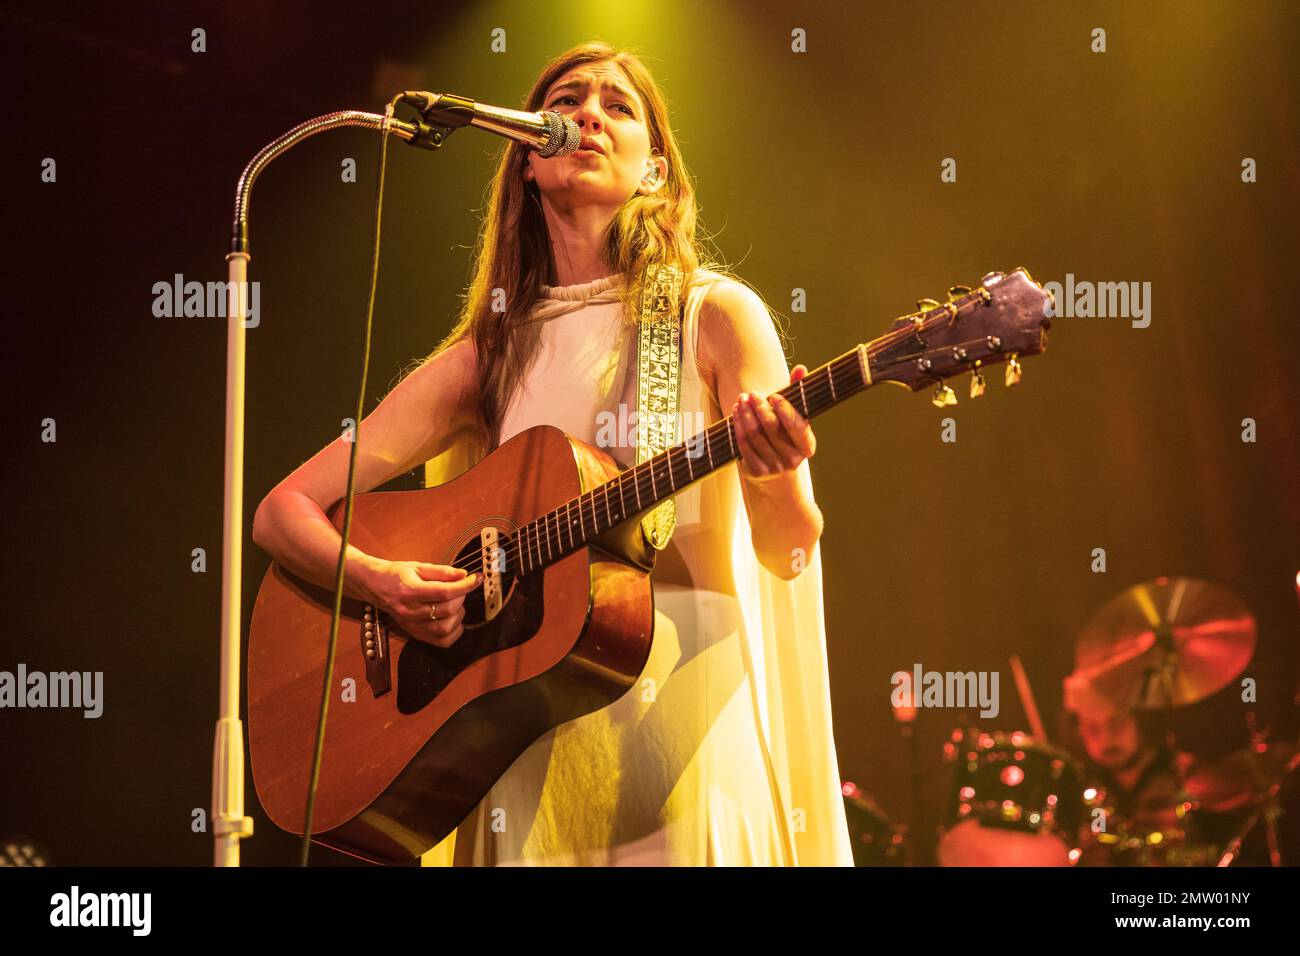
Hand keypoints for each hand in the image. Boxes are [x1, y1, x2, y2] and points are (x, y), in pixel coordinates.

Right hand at [362, 559, 480, 647]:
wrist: (375, 586)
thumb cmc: (396, 575)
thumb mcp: (418, 566)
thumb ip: (442, 571)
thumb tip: (463, 575)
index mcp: (409, 591)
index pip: (444, 592)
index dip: (465, 585)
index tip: (477, 578)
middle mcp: (410, 611)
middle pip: (446, 610)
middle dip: (461, 597)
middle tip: (461, 588)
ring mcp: (412, 625)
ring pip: (445, 628)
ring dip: (458, 615)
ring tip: (455, 603)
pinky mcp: (415, 634)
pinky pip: (441, 642)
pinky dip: (454, 632)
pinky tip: (453, 619)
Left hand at [731, 365, 816, 481]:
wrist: (776, 472)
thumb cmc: (786, 435)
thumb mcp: (794, 416)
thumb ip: (797, 392)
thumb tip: (800, 368)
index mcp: (807, 446)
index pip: (797, 426)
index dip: (785, 410)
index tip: (774, 396)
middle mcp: (793, 459)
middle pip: (772, 429)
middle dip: (760, 409)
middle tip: (752, 394)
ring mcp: (774, 467)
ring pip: (755, 435)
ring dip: (746, 415)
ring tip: (742, 400)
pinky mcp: (757, 471)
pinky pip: (744, 445)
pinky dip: (738, 427)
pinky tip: (736, 413)